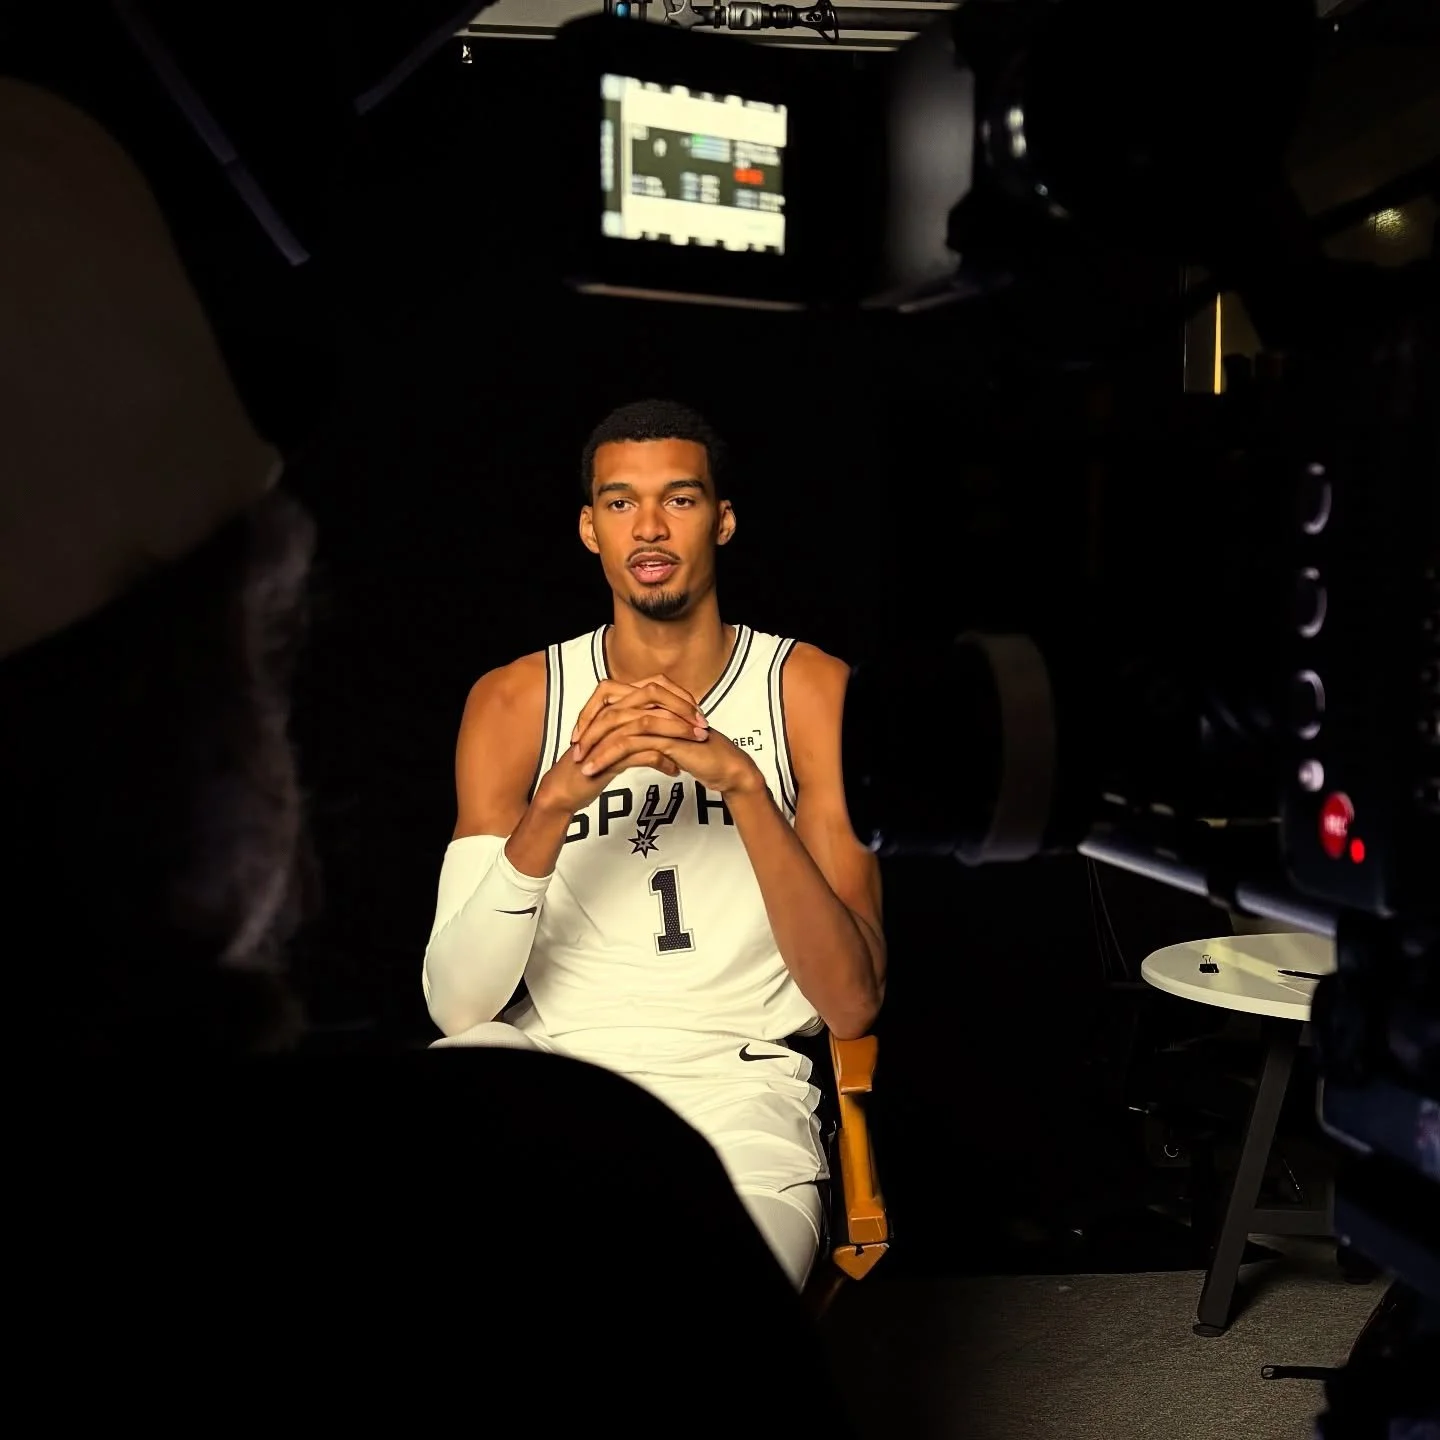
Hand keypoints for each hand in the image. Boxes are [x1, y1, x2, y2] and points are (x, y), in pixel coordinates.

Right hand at [534, 676, 707, 815]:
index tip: (698, 713)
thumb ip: (638, 728)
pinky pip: (638, 753)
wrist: (564, 789)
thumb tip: (668, 723)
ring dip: (677, 734)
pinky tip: (674, 769)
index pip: (652, 687)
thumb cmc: (592, 766)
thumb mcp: (619, 742)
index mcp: (614, 706)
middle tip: (703, 726)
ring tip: (695, 744)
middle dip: (682, 711)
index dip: (678, 697)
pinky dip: (661, 761)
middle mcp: (610, 714)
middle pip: (652, 698)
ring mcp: (606, 733)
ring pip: (648, 723)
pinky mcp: (605, 756)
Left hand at [572, 676, 762, 796]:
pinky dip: (607, 757)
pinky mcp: (666, 735)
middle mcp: (657, 703)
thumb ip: (647, 732)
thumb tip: (624, 736)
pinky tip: (596, 769)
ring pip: (616, 726)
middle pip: (610, 709)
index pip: (614, 698)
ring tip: (582, 765)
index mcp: (656, 699)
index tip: (580, 736)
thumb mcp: (667, 739)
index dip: (592, 715)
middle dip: (588, 731)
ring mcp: (662, 717)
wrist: (726, 767)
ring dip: (594, 746)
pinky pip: (628, 744)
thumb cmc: (701, 754)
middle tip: (574, 750)